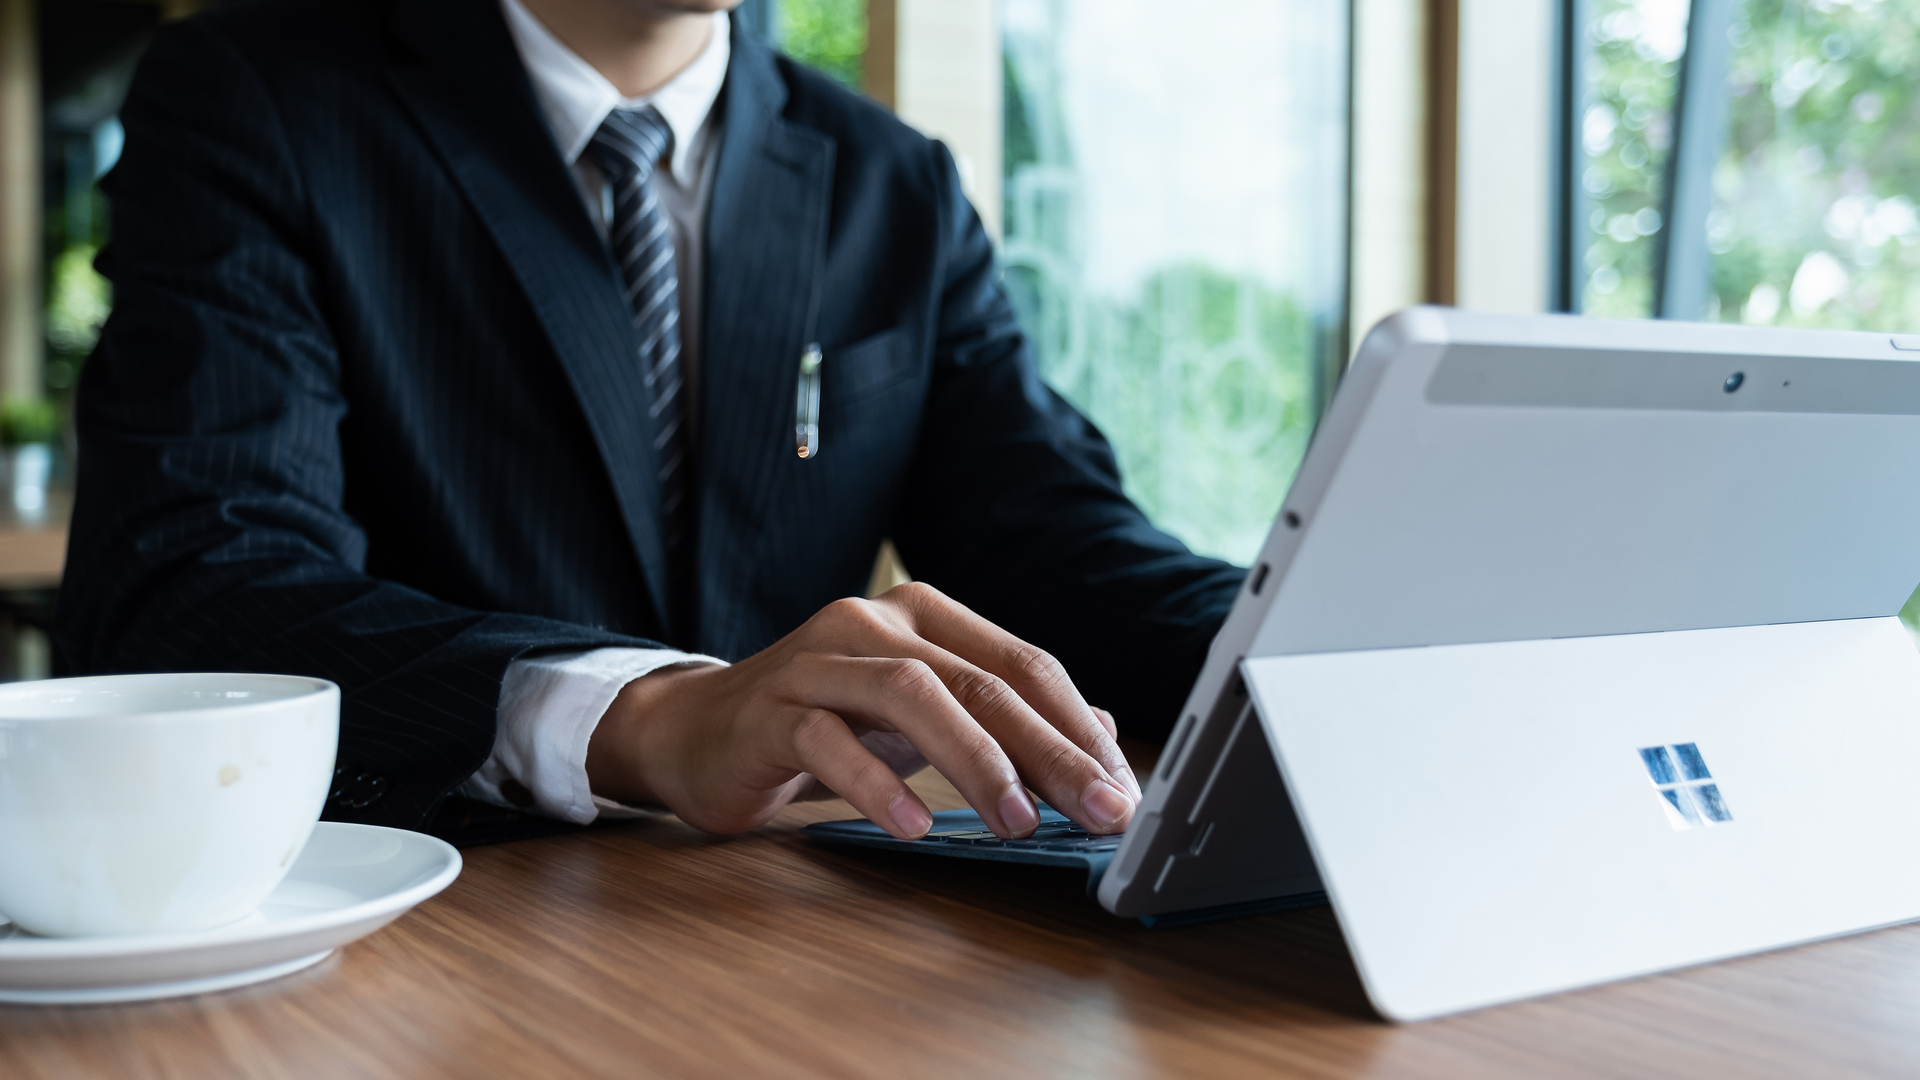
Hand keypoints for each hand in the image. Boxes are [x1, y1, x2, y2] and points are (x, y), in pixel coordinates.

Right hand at [585, 582, 1140, 839]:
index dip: (1077, 728)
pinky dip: (876, 783)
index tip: (1122, 793)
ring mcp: (817, 660)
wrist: (698, 732)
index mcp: (924, 616)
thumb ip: (1003, 719)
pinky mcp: (768, 710)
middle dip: (1049, 750)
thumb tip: (1102, 735)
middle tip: (1098, 810)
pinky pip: (827, 740)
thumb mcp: (922, 719)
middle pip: (979, 680)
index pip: (1021, 664)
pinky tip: (912, 827)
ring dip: (974, 760)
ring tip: (1018, 822)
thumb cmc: (826, 723)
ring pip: (910, 694)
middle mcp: (873, 622)